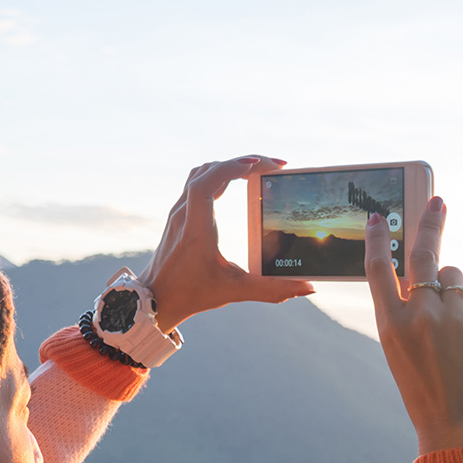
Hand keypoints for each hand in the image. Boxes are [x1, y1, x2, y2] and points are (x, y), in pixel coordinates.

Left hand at [139, 156, 315, 333]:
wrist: (154, 299)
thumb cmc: (190, 294)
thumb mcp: (233, 292)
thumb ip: (271, 290)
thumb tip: (307, 287)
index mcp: (195, 229)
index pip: (206, 183)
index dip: (230, 167)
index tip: (258, 164)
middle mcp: (184, 215)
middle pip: (208, 171)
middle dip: (242, 162)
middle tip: (274, 165)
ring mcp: (179, 212)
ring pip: (202, 173)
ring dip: (230, 165)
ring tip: (259, 168)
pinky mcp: (179, 215)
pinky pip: (198, 182)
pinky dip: (219, 173)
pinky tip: (237, 179)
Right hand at [364, 197, 462, 455]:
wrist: (457, 425)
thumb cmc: (423, 389)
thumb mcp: (399, 349)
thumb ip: (408, 311)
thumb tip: (435, 273)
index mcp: (390, 323)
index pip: (378, 269)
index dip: (378, 240)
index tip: (379, 217)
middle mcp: (420, 314)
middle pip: (423, 254)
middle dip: (431, 222)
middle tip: (438, 201)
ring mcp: (455, 316)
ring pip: (454, 277)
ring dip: (452, 289)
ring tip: (452, 327)